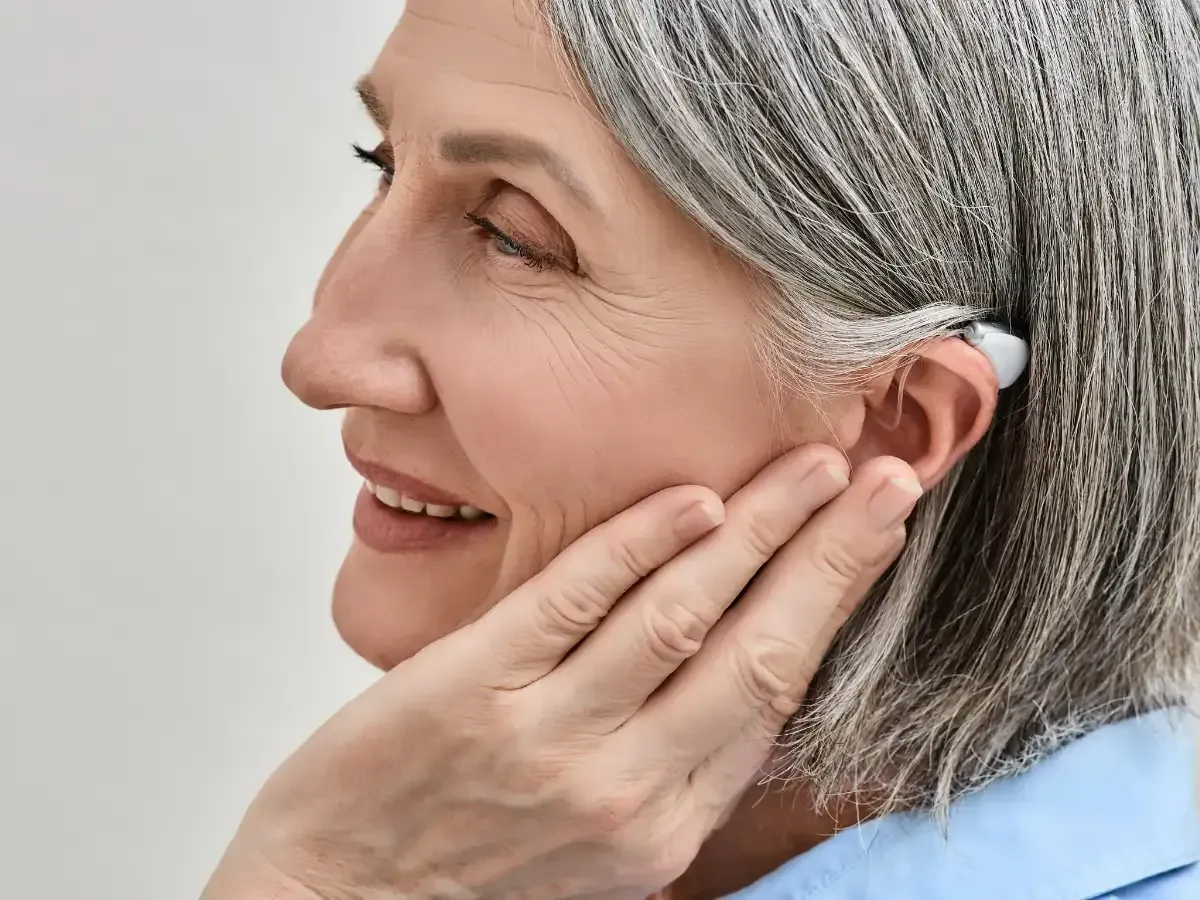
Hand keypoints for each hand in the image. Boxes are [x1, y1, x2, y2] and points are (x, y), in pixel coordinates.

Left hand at [203, 447, 918, 899]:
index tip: (877, 534)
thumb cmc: (465, 879)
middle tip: (890, 477)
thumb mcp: (597, 855)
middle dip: (833, 554)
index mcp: (664, 824)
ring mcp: (547, 735)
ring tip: (814, 466)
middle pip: (758, 649)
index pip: (777, 693)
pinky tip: (693, 500)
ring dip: (758, 530)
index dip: (836, 603)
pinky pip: (572, 601)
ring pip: (680, 615)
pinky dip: (637, 544)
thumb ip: (667, 772)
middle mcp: (623, 786)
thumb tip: (737, 686)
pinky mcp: (469, 689)